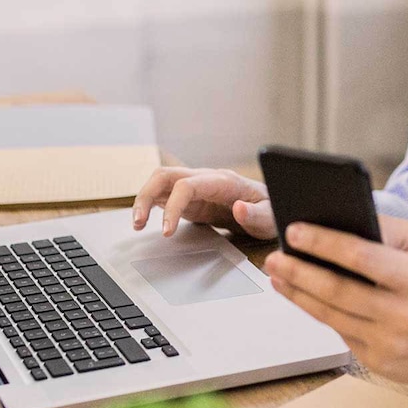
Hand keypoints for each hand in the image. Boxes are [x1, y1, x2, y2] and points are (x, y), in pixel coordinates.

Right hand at [131, 167, 276, 239]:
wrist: (270, 208)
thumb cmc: (270, 210)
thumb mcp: (271, 217)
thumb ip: (257, 214)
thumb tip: (238, 208)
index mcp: (223, 181)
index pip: (187, 186)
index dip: (173, 207)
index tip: (166, 231)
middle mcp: (205, 179)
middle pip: (165, 175)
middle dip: (146, 195)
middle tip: (138, 222)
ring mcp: (196, 188)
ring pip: (160, 183)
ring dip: (144, 199)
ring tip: (137, 224)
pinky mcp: (191, 199)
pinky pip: (165, 196)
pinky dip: (151, 206)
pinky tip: (144, 221)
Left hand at [264, 216, 407, 386]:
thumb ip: (385, 230)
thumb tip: (334, 221)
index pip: (362, 257)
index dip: (323, 243)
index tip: (294, 231)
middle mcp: (405, 315)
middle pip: (337, 290)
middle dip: (299, 271)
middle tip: (274, 256)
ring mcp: (390, 343)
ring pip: (331, 315)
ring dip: (297, 293)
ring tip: (277, 274)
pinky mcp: (379, 363)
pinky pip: (339, 332)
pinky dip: (316, 311)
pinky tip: (299, 295)